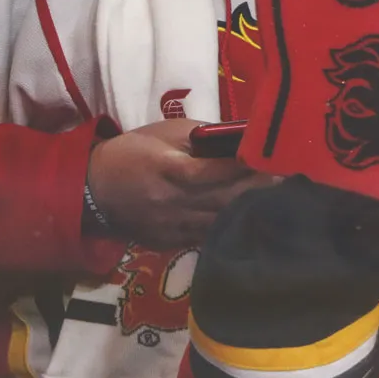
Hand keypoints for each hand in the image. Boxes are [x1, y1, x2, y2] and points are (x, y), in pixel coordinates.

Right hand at [86, 120, 272, 248]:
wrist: (92, 192)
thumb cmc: (131, 154)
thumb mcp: (162, 134)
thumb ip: (201, 137)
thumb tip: (240, 139)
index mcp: (168, 171)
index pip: (214, 173)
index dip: (244, 168)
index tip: (272, 161)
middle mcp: (172, 203)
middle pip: (224, 200)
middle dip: (257, 190)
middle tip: (287, 181)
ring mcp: (173, 227)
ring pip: (221, 222)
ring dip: (249, 212)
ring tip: (276, 200)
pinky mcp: (172, 243)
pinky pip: (208, 237)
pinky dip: (230, 228)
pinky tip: (251, 220)